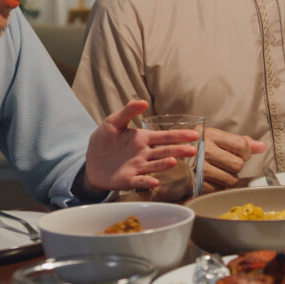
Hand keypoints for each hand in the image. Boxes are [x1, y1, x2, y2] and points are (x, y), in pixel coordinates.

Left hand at [84, 100, 199, 193]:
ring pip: (155, 165)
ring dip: (164, 164)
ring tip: (173, 161)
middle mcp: (145, 154)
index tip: (194, 135)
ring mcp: (138, 167)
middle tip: (192, 150)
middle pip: (165, 151)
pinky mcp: (128, 180)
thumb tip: (143, 101)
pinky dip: (147, 182)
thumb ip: (128, 112)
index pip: (165, 136)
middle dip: (179, 150)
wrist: (90, 163)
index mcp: (143, 139)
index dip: (180, 135)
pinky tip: (154, 181)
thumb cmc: (104, 142)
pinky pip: (139, 181)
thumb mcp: (113, 123)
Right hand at [201, 127, 266, 191]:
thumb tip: (262, 146)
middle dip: (236, 165)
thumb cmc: (197, 146)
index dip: (246, 152)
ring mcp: (200, 168)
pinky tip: (211, 179)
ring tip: (218, 170)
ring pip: (231, 179)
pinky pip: (219, 189)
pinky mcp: (196, 183)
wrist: (170, 157)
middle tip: (227, 162)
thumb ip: (240, 141)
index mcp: (211, 135)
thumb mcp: (216, 137)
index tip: (241, 153)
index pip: (243, 145)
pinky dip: (218, 186)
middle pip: (238, 165)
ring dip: (228, 177)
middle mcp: (205, 151)